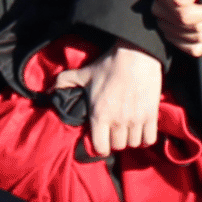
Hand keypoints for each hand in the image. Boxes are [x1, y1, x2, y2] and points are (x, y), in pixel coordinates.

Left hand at [55, 40, 163, 155]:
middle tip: (114, 132)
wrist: (135, 54)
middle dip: (114, 141)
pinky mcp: (151, 115)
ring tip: (127, 130)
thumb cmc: (108, 65)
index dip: (99, 147)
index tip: (101, 141)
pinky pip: (149, 139)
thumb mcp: (84, 73)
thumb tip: (50, 90)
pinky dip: (145, 138)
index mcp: (100, 114)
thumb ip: (65, 82)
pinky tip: (141, 130)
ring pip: (133, 144)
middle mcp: (118, 121)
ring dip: (129, 139)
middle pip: (117, 146)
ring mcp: (136, 119)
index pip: (100, 148)